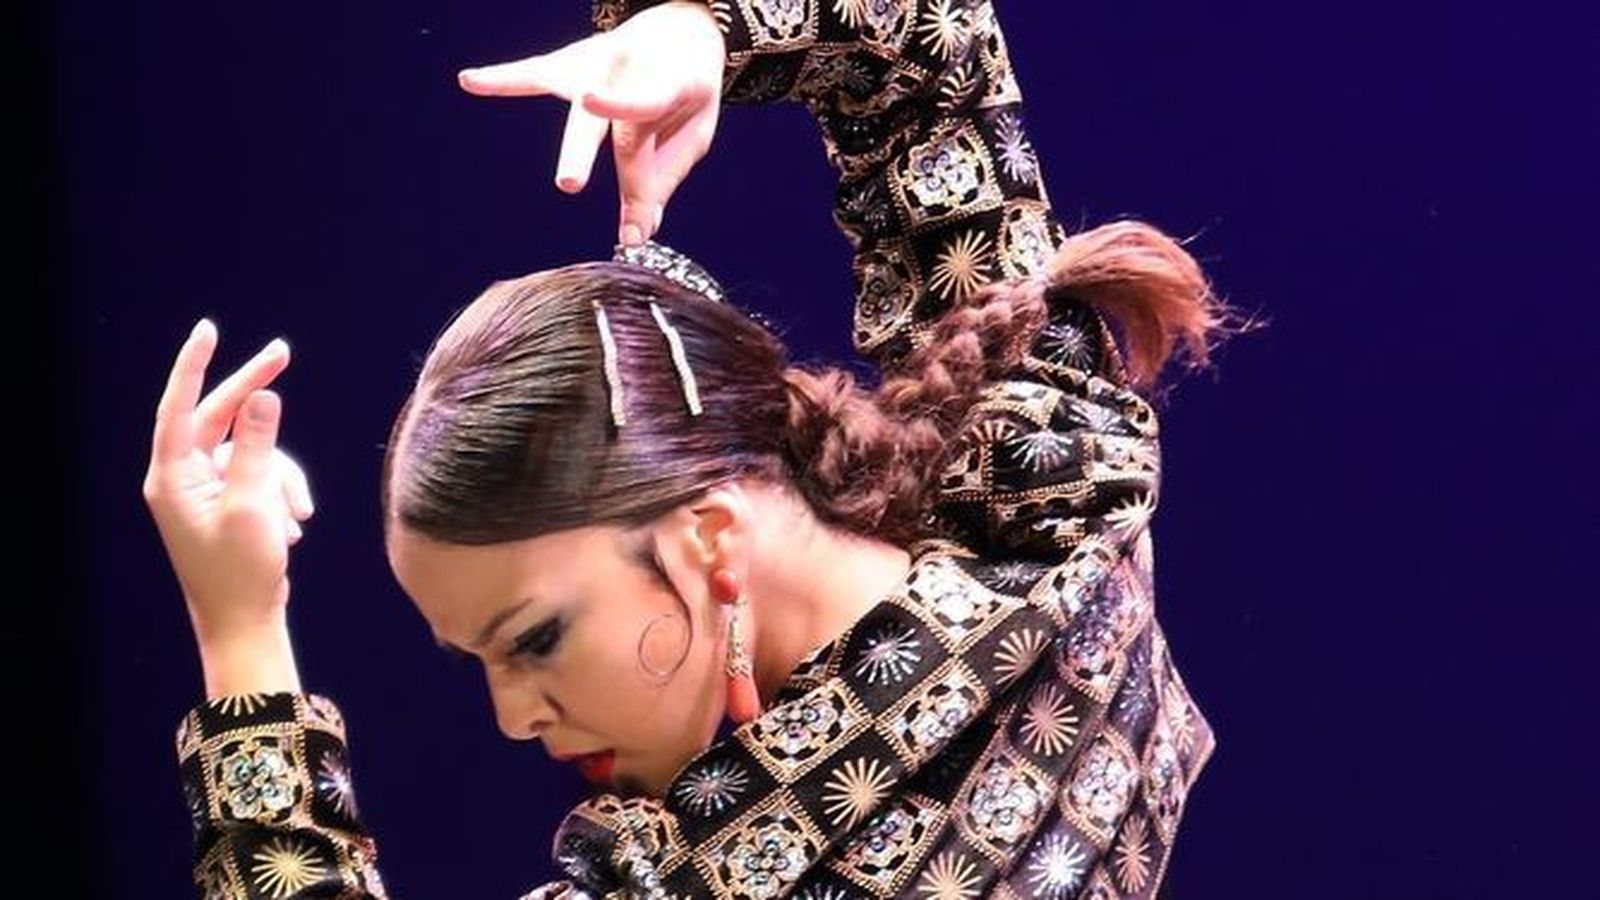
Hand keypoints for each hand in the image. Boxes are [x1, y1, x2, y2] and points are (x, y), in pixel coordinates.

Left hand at [143, 320, 310, 695]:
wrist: (246, 622)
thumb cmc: (241, 571)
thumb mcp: (252, 504)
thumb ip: (256, 446)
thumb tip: (264, 395)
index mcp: (172, 478)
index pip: (180, 407)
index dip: (193, 365)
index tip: (210, 330)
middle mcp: (183, 479)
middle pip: (219, 418)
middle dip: (255, 396)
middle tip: (282, 354)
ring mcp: (207, 491)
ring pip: (254, 450)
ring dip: (284, 477)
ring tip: (298, 516)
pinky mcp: (230, 502)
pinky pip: (263, 475)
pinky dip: (284, 494)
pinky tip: (294, 526)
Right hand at [458, 1, 725, 246]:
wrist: (688, 27)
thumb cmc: (687, 91)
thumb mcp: (692, 134)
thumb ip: (660, 181)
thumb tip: (634, 236)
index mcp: (671, 83)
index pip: (648, 124)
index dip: (636, 163)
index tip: (629, 208)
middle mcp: (630, 66)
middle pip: (599, 114)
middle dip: (581, 149)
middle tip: (568, 183)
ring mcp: (598, 59)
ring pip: (558, 76)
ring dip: (515, 82)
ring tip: (478, 81)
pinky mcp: (573, 61)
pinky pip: (535, 72)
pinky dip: (504, 78)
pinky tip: (470, 80)